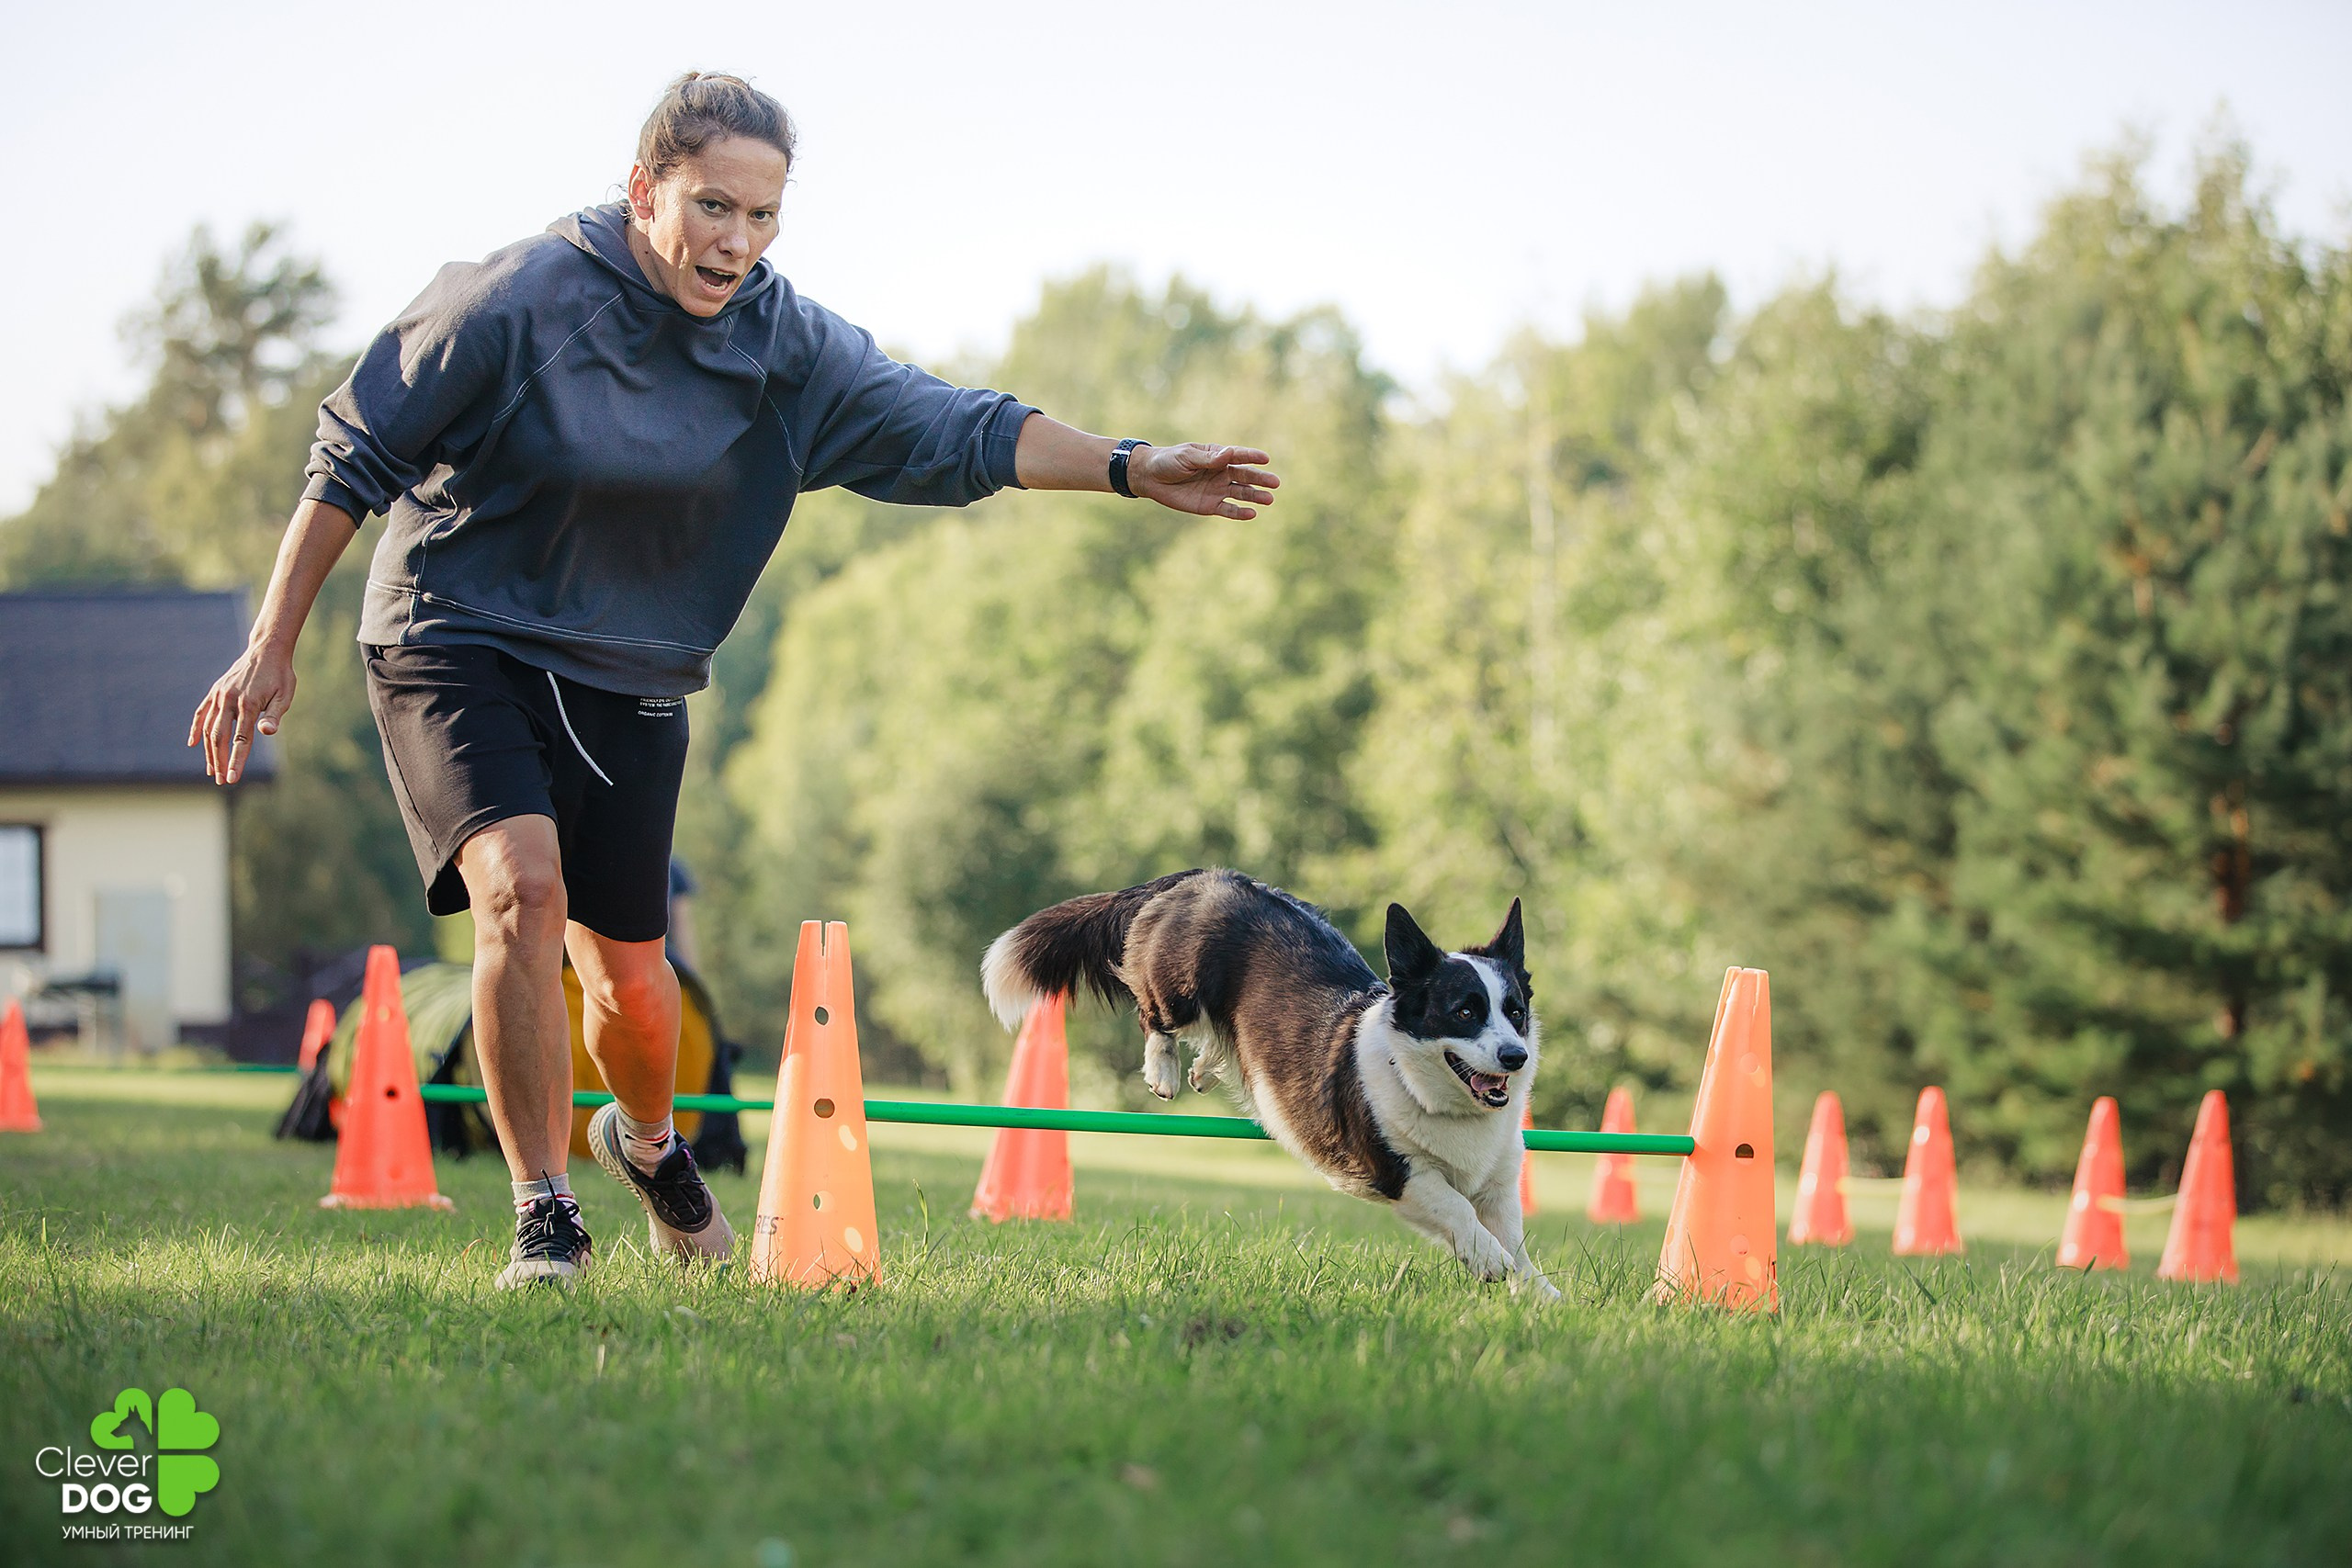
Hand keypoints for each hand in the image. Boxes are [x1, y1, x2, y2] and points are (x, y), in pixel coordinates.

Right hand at [188, 643, 296, 784]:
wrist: (266, 650)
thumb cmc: (280, 675)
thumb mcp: (284, 695)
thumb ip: (274, 715)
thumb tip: (266, 732)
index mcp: (248, 704)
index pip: (240, 740)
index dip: (235, 761)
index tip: (231, 779)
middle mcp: (229, 700)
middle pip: (219, 737)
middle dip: (219, 761)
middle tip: (221, 781)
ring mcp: (219, 695)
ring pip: (208, 728)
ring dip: (208, 751)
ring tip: (211, 770)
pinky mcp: (215, 692)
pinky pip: (201, 713)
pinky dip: (196, 728)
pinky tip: (192, 744)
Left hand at [1129, 444, 1278, 519]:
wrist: (1150, 478)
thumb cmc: (1169, 461)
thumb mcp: (1187, 456)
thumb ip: (1208, 458)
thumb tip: (1228, 454)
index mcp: (1217, 456)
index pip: (1238, 456)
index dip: (1252, 457)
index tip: (1265, 459)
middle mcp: (1221, 473)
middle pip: (1245, 476)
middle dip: (1260, 479)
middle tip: (1275, 482)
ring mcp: (1217, 490)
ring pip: (1241, 493)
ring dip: (1255, 496)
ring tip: (1269, 499)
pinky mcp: (1210, 505)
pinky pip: (1228, 509)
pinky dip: (1240, 513)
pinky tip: (1252, 513)